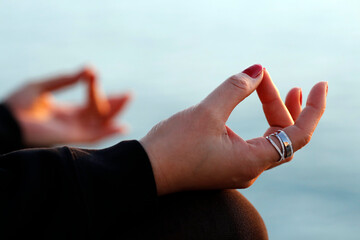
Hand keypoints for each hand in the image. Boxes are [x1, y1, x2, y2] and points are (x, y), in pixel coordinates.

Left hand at [6, 67, 130, 146]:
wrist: (6, 121)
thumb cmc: (18, 104)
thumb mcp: (43, 86)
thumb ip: (65, 80)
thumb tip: (87, 68)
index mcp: (68, 111)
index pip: (90, 102)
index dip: (96, 89)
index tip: (95, 74)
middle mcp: (74, 122)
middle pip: (101, 113)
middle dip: (115, 103)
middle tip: (129, 94)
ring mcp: (74, 130)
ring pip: (102, 123)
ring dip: (116, 113)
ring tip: (127, 100)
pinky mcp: (72, 137)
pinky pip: (95, 136)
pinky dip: (109, 132)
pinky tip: (122, 125)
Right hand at [140, 64, 326, 194]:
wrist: (145, 172)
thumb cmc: (173, 147)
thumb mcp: (206, 113)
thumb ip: (235, 89)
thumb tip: (256, 71)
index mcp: (251, 161)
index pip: (299, 135)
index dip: (313, 109)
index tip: (319, 86)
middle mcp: (249, 169)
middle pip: (283, 136)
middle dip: (283, 105)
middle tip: (271, 80)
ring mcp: (237, 169)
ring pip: (267, 140)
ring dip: (269, 113)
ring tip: (265, 86)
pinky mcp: (224, 165)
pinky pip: (251, 144)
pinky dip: (254, 124)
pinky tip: (244, 109)